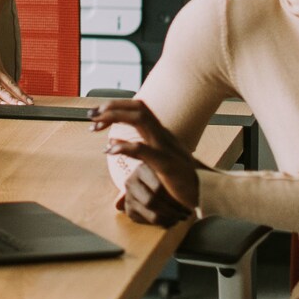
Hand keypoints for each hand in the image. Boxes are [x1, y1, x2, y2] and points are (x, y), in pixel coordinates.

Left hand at [0, 18, 32, 104]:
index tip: (1, 106)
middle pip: (0, 88)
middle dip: (11, 100)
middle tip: (21, 108)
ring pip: (9, 85)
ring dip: (19, 96)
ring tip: (29, 105)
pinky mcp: (1, 68)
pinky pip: (11, 81)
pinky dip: (19, 90)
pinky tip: (27, 99)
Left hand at [92, 99, 200, 225]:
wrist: (208, 192)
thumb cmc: (182, 180)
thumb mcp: (158, 164)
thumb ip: (137, 158)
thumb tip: (114, 158)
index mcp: (161, 134)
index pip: (138, 109)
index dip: (116, 106)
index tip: (96, 115)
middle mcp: (163, 135)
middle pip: (138, 108)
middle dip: (112, 106)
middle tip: (90, 114)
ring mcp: (166, 148)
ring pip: (141, 120)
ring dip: (115, 117)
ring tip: (95, 125)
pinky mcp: (167, 164)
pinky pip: (145, 150)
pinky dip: (125, 147)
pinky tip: (109, 150)